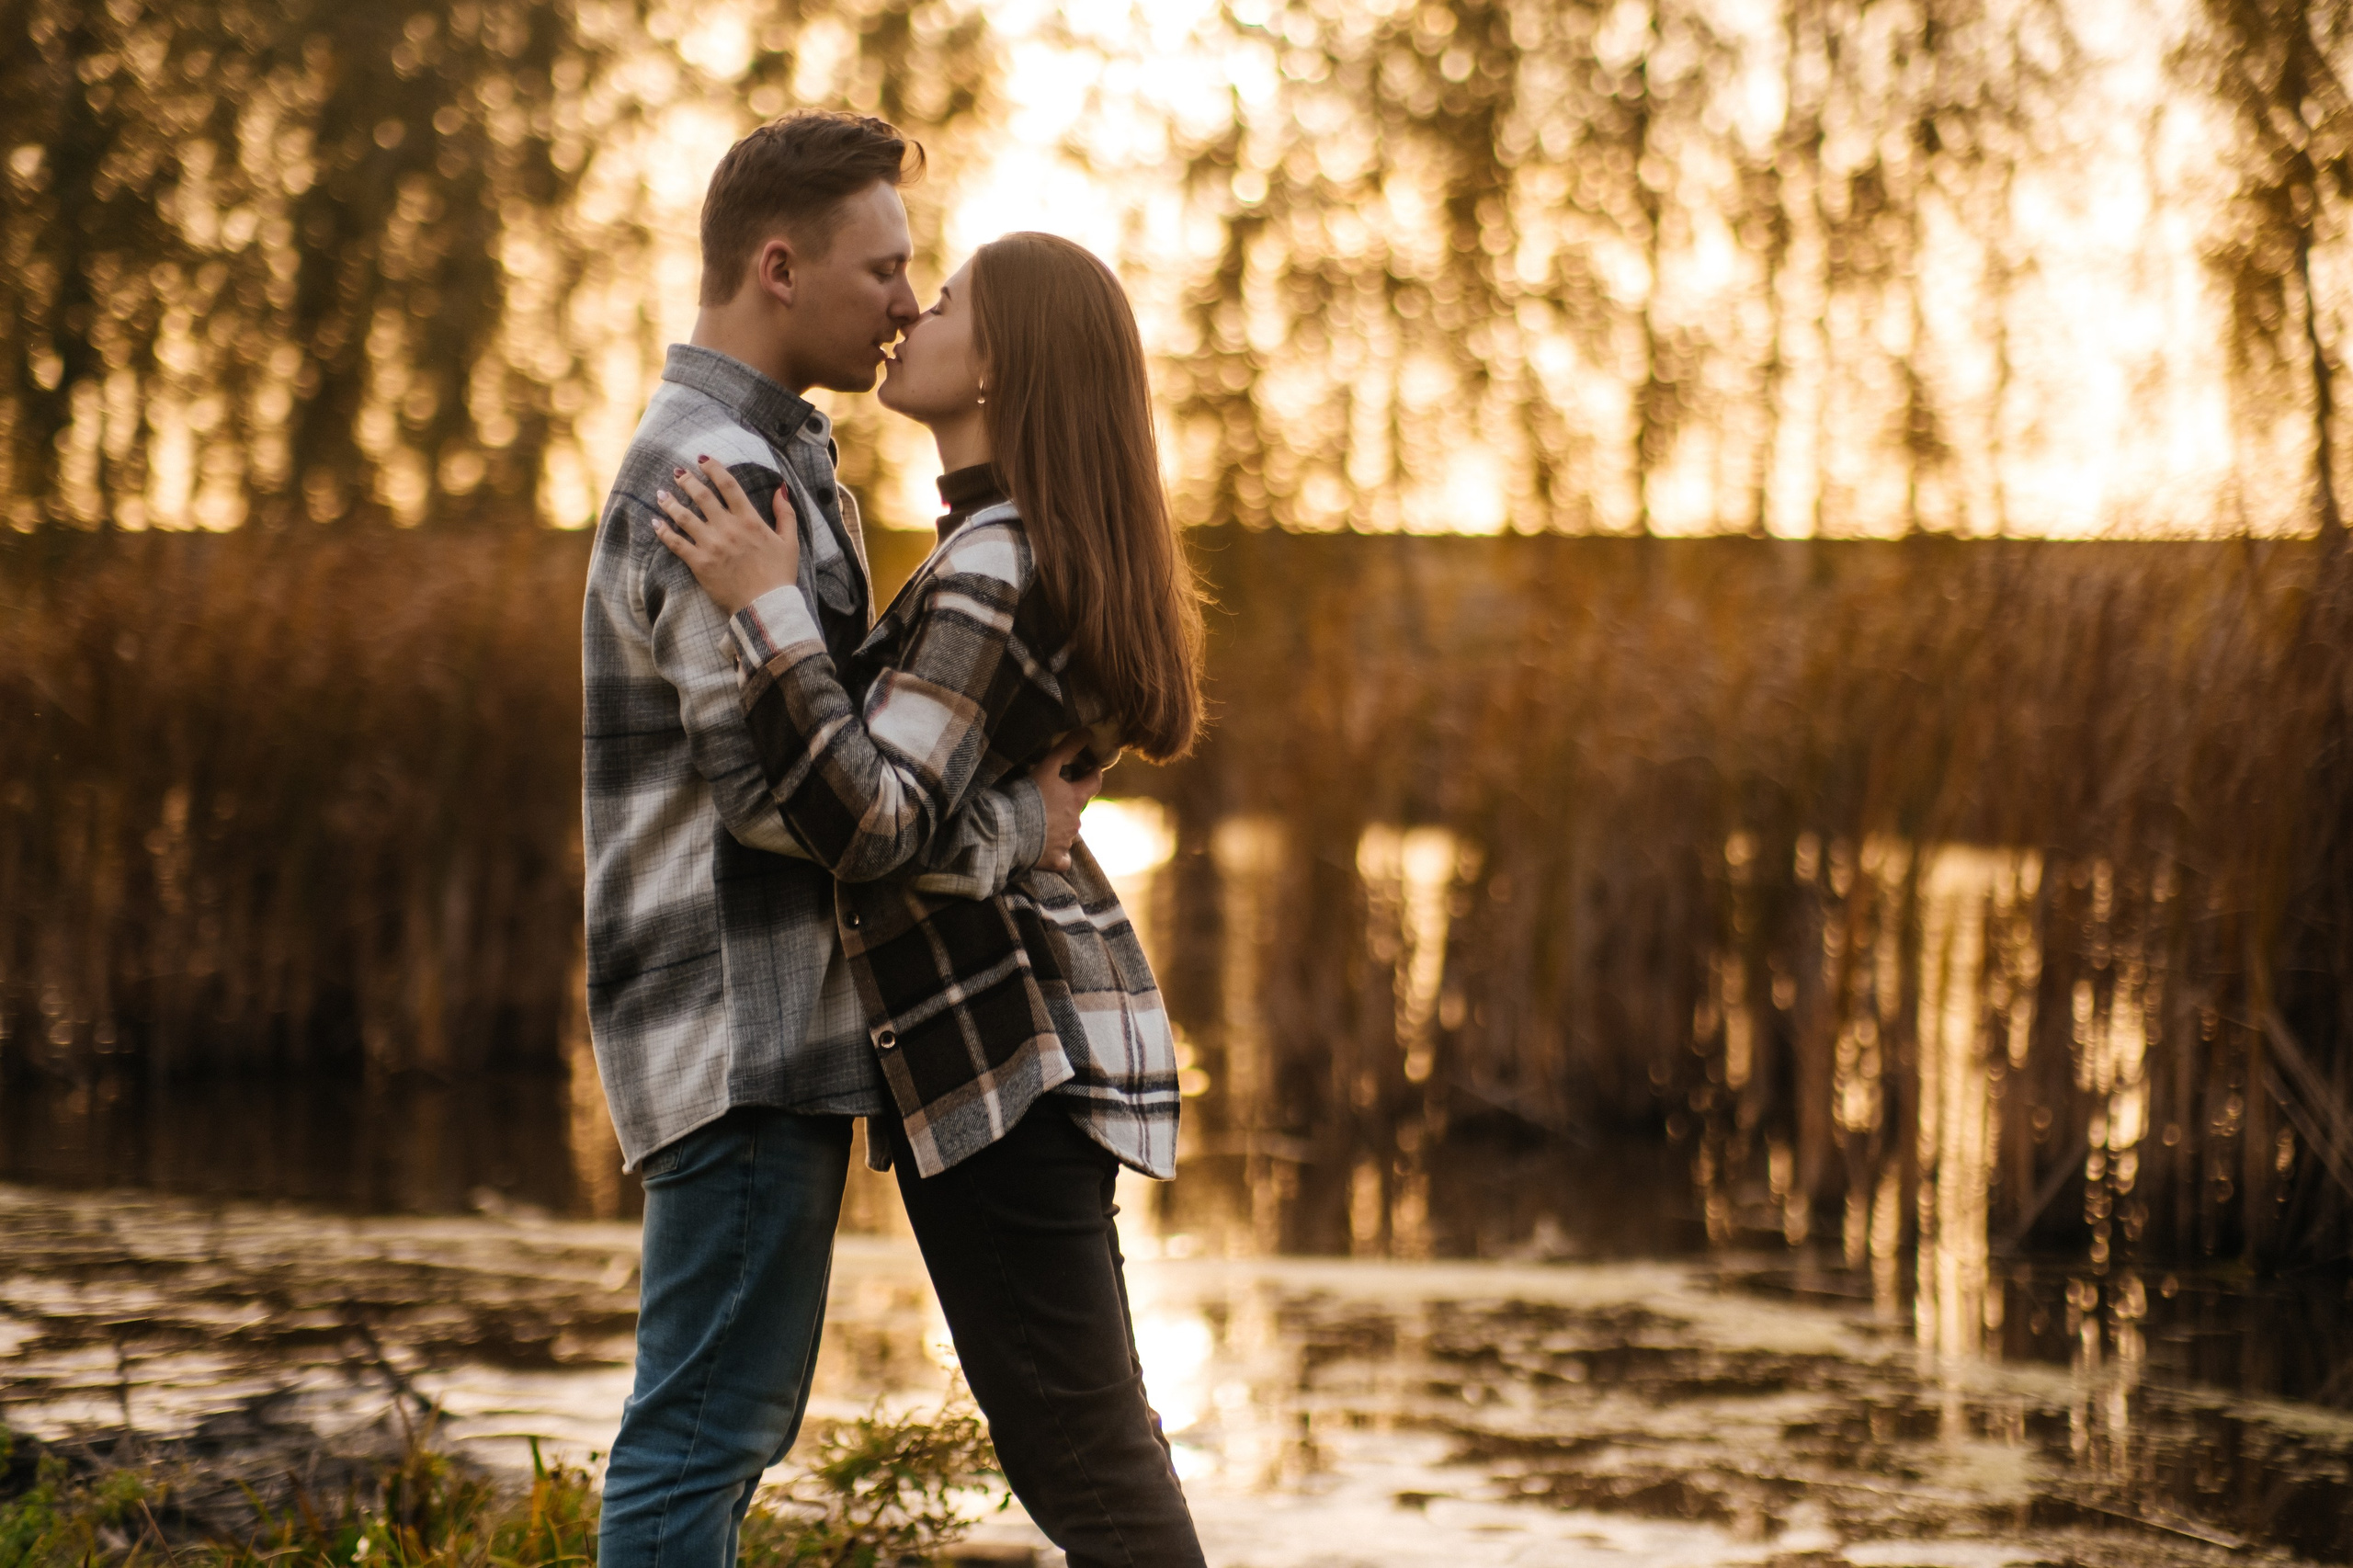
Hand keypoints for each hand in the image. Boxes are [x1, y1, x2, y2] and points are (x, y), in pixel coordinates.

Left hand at [650, 456, 800, 615]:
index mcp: (750, 520)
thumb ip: (786, 513)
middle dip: (687, 480)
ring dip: (670, 502)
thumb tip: (780, 488)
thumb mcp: (790, 542)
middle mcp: (728, 528)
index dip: (714, 468)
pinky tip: (655, 522)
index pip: (728, 485)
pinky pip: (676, 543)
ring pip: (684, 516)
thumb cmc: (780, 575)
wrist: (766, 607)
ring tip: (661, 493)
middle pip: (702, 496)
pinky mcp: (699, 563)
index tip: (703, 459)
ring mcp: (711, 545)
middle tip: (677, 472)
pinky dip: (663, 531)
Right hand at [1028, 732, 1102, 874]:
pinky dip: (1057, 854)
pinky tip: (1046, 850)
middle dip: (1070, 803)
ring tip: (1041, 822)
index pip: (1094, 782)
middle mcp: (1076, 821)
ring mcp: (1067, 842)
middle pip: (1078, 809)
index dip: (1094, 773)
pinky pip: (1062, 858)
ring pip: (1069, 832)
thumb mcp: (1046, 767)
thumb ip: (1066, 749)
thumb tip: (1087, 731)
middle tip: (1053, 797)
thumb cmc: (1028, 796)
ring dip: (1060, 826)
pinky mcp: (1056, 860)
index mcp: (1076, 798)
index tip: (1092, 767)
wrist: (1011, 831)